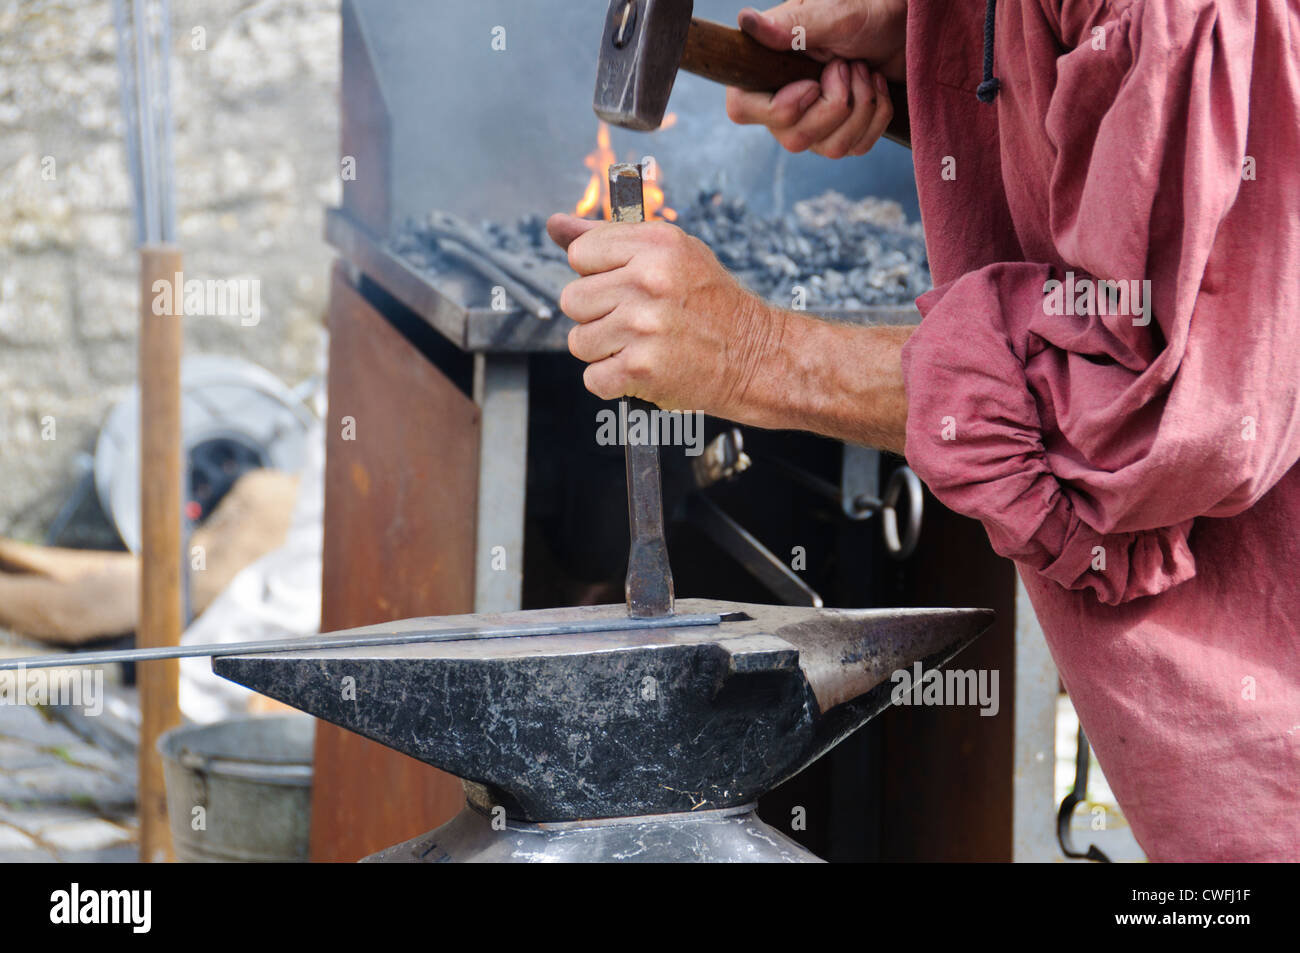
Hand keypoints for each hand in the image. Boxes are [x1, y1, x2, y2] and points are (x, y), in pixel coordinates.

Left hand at [546, 213, 783, 417]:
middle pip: (572, 299)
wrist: (754, 355)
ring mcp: (644, 326)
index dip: (597, 274)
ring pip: (579, 341)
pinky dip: (613, 381)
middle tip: (636, 320)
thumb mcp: (670, 252)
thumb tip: (554, 224)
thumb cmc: (710, 303)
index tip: (625, 285)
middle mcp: (648, 280)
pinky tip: (642, 368)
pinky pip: (594, 378)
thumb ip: (608, 237)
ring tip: (641, 344)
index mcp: (655, 243)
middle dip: (597, 314)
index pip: (580, 253)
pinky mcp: (641, 369)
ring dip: (604, 349)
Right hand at [725, 1, 905, 156]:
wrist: (904, 25)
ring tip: (865, 70)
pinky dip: (876, 117)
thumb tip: (746, 20)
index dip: (778, 109)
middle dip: (835, 105)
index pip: (742, 109)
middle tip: (848, 64)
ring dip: (860, 108)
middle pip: (792, 138)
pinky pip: (855, 148)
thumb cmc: (868, 9)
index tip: (812, 85)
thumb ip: (791, 25)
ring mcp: (812, 123)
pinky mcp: (842, 133)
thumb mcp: (833, 12)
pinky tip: (877, 87)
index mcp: (767, 67)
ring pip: (828, 148)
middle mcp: (783, 100)